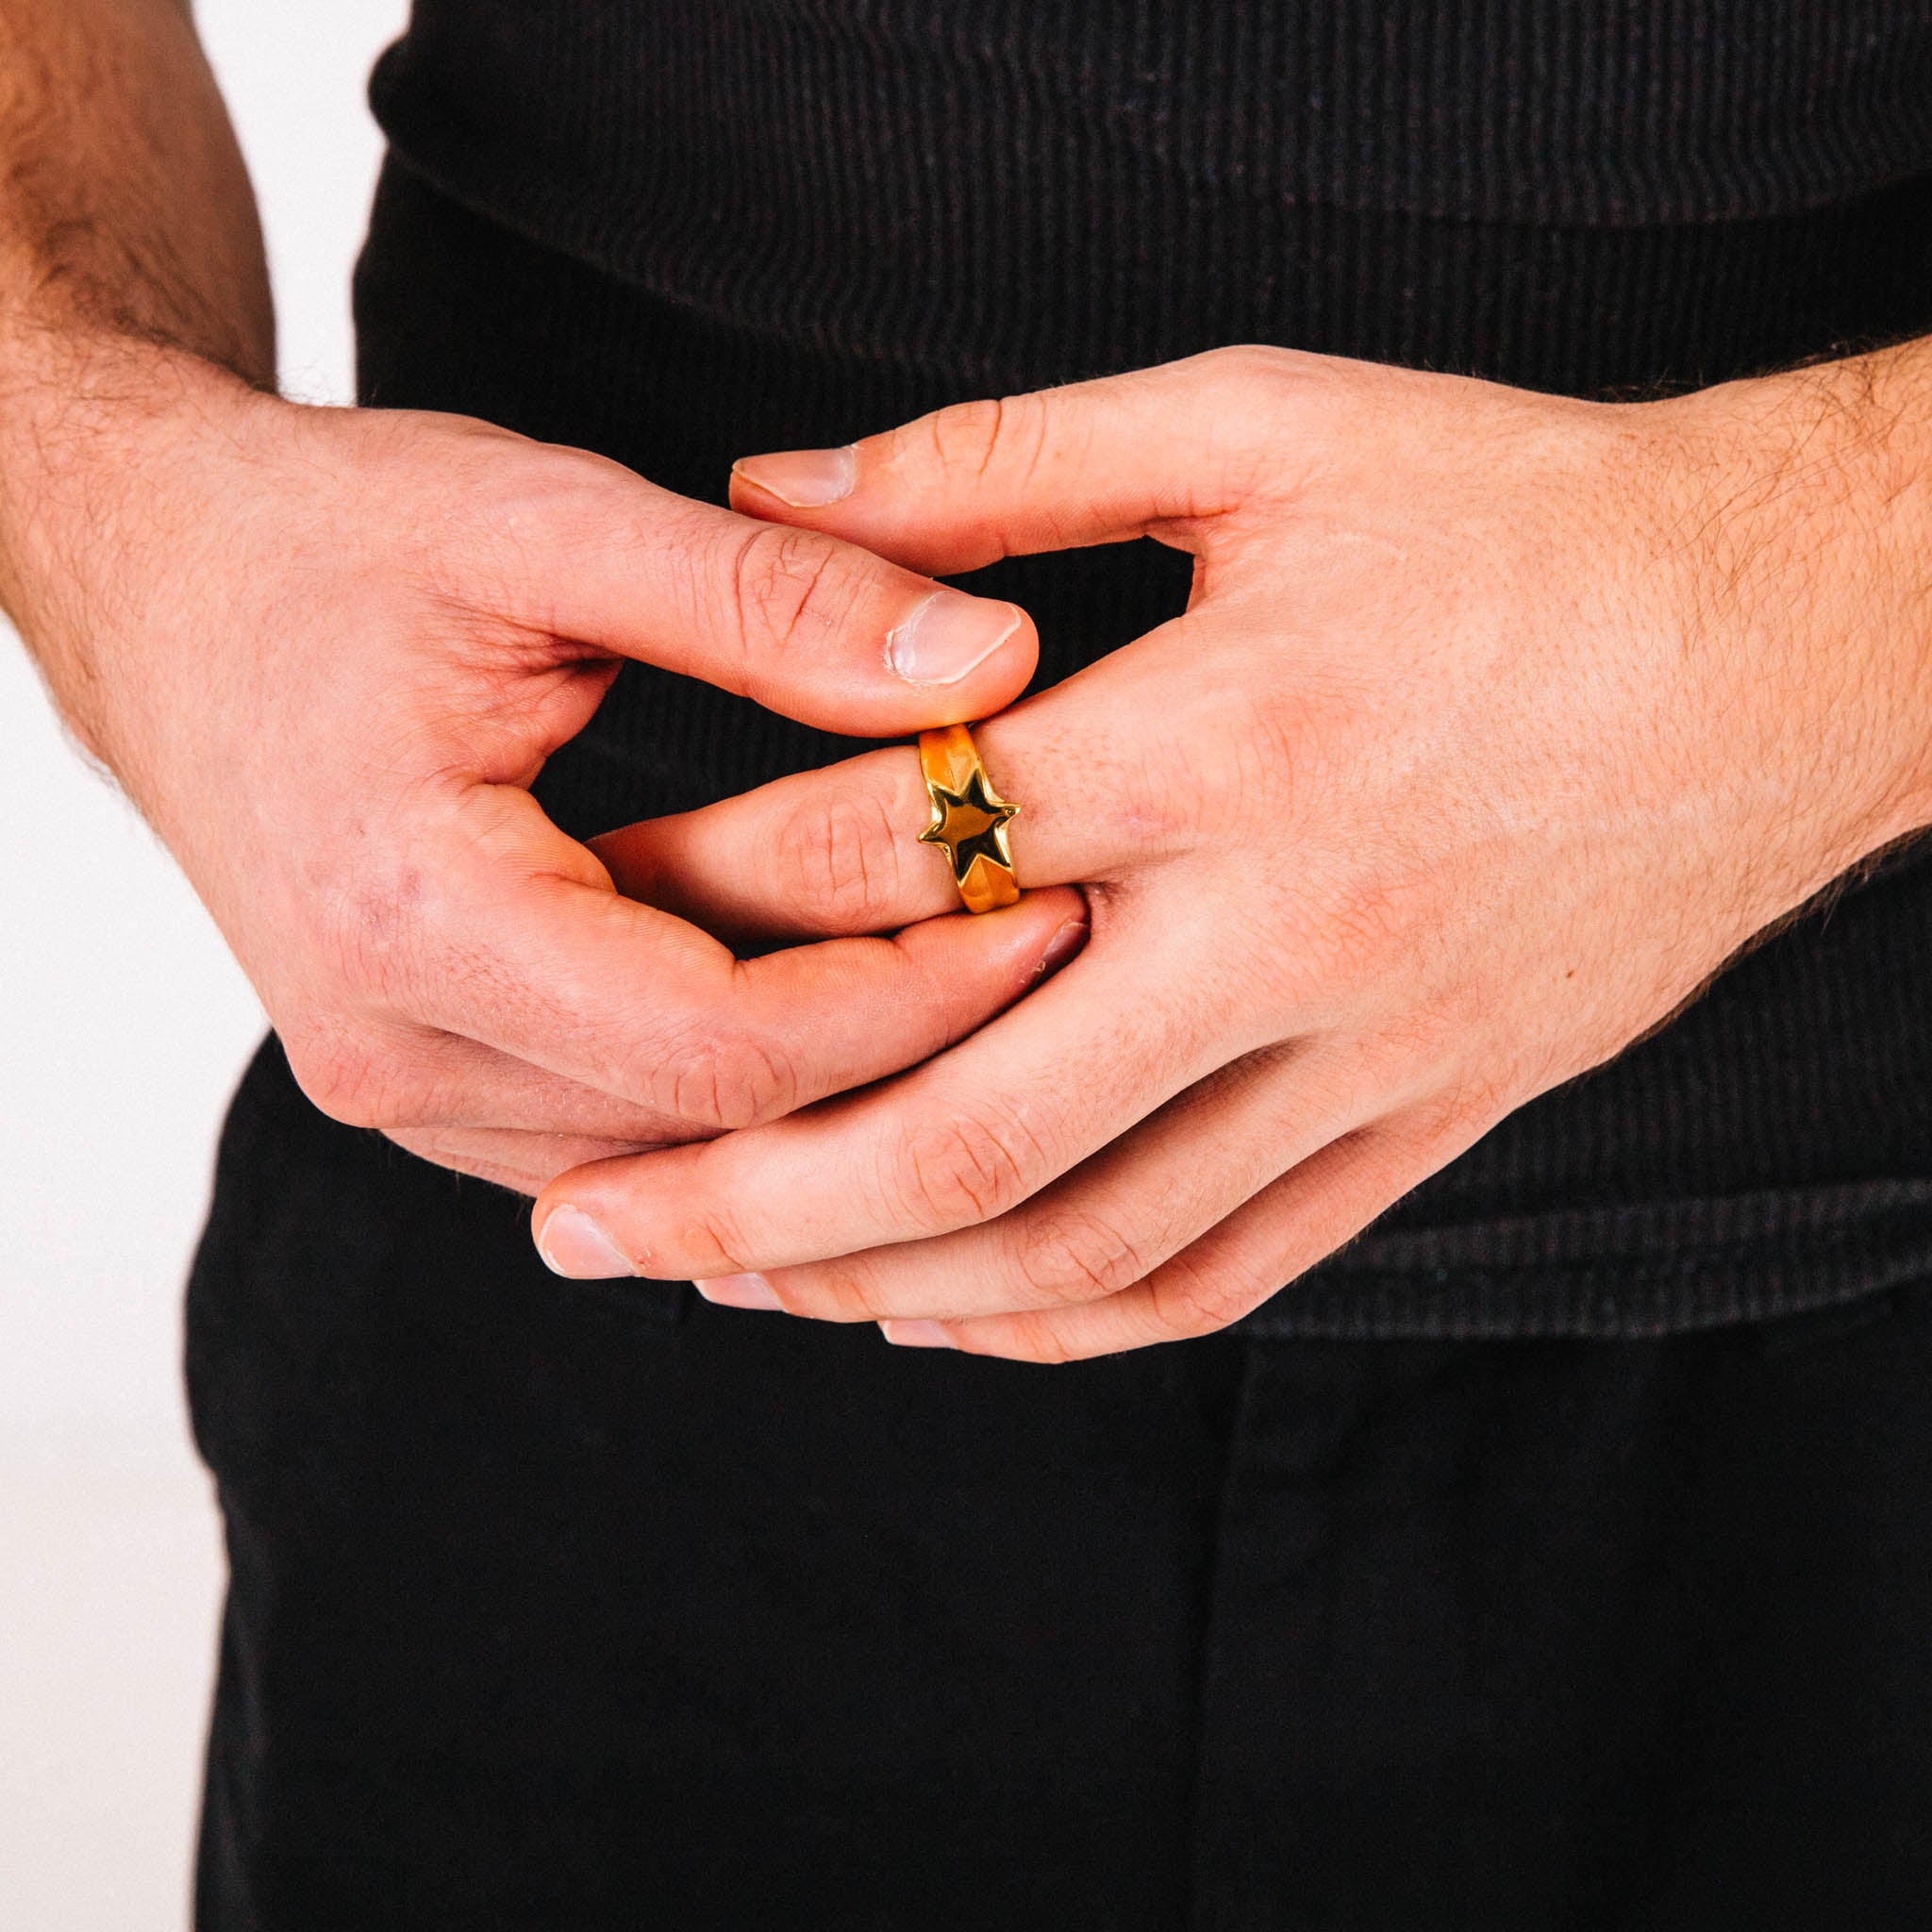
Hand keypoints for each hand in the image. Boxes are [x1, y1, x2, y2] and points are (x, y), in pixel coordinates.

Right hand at [0, 337, 1084, 1203]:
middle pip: (716, 1130)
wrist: (156, 590)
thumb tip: (993, 665)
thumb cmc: (324, 543)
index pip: (727, 1048)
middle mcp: (388, 1049)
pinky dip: (746, 1098)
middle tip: (1060, 951)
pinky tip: (857, 1017)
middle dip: (905, 1056)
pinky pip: (622, 1140)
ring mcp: (397, 1087)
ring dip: (835, 1091)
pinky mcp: (424, 1081)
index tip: (1052, 910)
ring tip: (981, 981)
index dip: (914, 998)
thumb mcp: (543, 524)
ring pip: (677, 1164)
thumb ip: (770, 599)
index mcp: (411, 920)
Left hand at [531, 343, 1931, 1353]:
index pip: (893, 852)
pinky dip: (1061, 1323)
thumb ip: (1001, 463)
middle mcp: (1283, 937)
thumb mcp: (1265, 428)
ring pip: (1083, 1244)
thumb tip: (773, 493)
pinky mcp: (1427, 1125)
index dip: (705, 883)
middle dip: (734, 1195)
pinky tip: (940, 1317)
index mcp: (1223, 743)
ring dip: (876, 1287)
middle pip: (957, 1129)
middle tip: (575, 1224)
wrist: (1789, 645)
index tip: (592, 903)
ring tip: (723, 1284)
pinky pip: (1221, 1274)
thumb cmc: (1523, 518)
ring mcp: (1364, 1060)